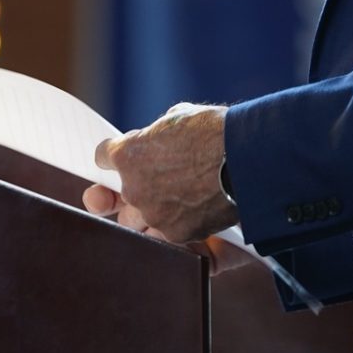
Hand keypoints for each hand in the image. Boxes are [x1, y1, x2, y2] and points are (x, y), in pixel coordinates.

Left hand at [82, 102, 236, 246]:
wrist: (250, 158)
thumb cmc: (218, 132)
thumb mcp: (180, 117)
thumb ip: (158, 135)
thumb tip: (158, 142)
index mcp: (128, 154)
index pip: (102, 158)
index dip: (114, 157)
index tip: (122, 158)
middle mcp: (134, 189)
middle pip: (119, 198)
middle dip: (134, 191)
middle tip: (154, 184)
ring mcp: (154, 216)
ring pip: (140, 223)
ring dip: (153, 213)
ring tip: (178, 201)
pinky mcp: (178, 235)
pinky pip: (169, 234)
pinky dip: (180, 225)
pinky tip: (195, 211)